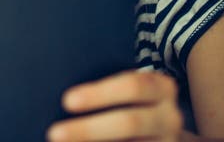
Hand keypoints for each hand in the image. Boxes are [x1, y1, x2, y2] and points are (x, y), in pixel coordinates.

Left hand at [46, 70, 183, 140]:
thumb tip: (59, 94)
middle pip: (129, 122)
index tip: (67, 101)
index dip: (99, 94)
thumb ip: (105, 88)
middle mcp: (169, 116)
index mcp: (161, 87)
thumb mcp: (128, 89)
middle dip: (89, 129)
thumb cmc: (131, 101)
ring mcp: (169, 141)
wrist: (163, 132)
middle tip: (54, 133)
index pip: (133, 86)